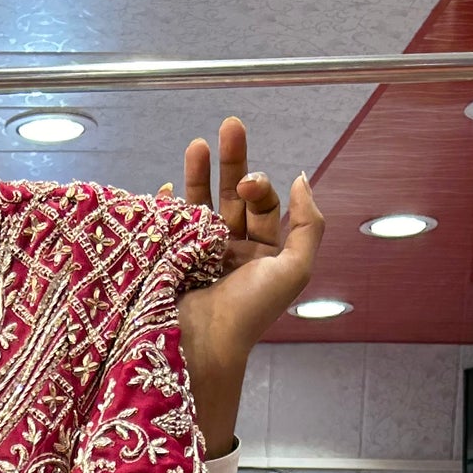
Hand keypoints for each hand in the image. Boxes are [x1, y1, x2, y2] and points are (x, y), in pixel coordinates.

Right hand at [173, 117, 325, 456]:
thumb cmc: (249, 313)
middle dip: (232, 162)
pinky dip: (166, 208)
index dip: (259, 185)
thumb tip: (301, 178)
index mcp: (262, 256)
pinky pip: (167, 228)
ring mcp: (198, 257)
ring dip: (198, 175)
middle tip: (231, 126)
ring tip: (197, 145)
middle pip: (233, 197)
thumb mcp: (295, 268)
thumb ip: (308, 224)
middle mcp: (231, 254)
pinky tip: (164, 190)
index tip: (249, 184)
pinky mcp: (170, 262)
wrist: (202, 347)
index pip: (263, 205)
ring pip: (200, 206)